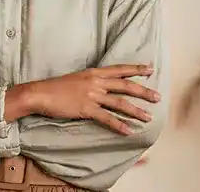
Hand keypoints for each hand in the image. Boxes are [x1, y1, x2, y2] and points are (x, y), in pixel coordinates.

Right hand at [27, 64, 160, 134]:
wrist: (41, 93)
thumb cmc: (56, 87)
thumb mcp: (77, 78)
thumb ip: (91, 81)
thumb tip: (103, 86)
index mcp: (94, 72)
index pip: (120, 69)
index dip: (136, 69)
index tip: (150, 69)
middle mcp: (96, 82)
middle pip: (125, 86)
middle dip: (143, 92)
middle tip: (158, 97)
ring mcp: (92, 95)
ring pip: (120, 103)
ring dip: (136, 111)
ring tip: (148, 117)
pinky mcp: (86, 109)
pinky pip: (107, 118)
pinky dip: (119, 125)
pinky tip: (129, 131)